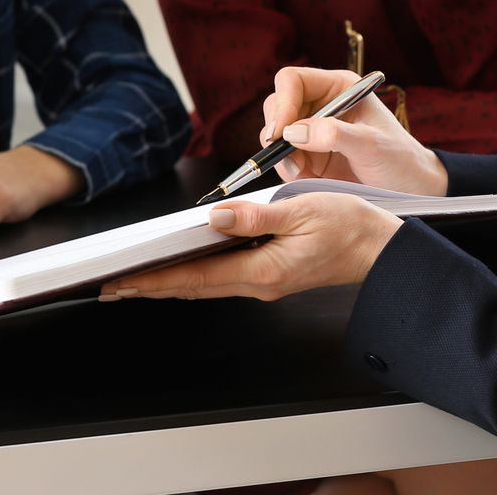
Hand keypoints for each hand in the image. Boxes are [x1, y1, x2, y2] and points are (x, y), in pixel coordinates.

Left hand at [101, 191, 401, 301]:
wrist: (384, 249)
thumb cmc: (352, 228)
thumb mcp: (303, 211)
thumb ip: (255, 217)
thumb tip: (213, 218)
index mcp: (263, 270)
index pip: (194, 277)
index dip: (154, 280)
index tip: (122, 283)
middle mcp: (259, 282)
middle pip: (193, 286)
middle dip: (151, 286)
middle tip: (112, 286)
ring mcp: (265, 281)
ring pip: (206, 283)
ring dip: (169, 281)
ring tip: (135, 278)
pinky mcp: (272, 273)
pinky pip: (223, 276)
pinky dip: (195, 273)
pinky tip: (181, 266)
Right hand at [258, 66, 447, 195]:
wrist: (412, 190)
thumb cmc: (400, 159)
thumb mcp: (372, 145)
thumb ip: (334, 134)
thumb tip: (293, 132)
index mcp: (338, 88)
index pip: (293, 80)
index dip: (283, 102)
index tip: (281, 131)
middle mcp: (320, 105)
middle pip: (277, 105)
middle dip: (277, 131)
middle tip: (286, 155)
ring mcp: (312, 131)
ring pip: (274, 133)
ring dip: (280, 154)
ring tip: (301, 171)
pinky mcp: (309, 156)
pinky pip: (282, 158)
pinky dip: (287, 169)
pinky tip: (305, 178)